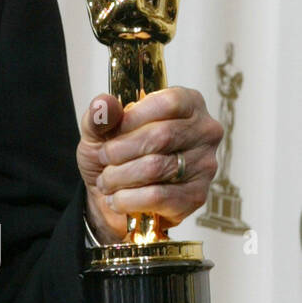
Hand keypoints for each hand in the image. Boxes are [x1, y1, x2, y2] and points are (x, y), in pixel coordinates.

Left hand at [77, 87, 222, 242]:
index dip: (132, 118)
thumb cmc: (113, 154)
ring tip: (105, 180)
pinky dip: (127, 199)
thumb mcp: (98, 129)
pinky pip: (157, 197)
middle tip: (103, 158)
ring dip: (119, 176)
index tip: (111, 132)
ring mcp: (205, 166)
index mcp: (188, 104)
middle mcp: (205, 132)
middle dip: (120, 150)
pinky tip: (116, 198)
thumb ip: (100, 115)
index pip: (168, 103)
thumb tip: (104, 104)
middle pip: (161, 136)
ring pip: (156, 167)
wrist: (111, 195)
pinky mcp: (197, 196)